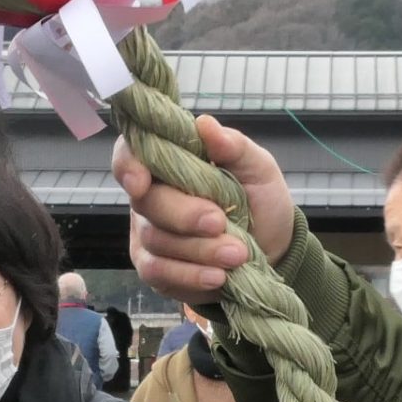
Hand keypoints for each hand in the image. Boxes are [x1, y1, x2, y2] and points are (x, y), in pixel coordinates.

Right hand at [115, 115, 294, 305]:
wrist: (273, 246)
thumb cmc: (259, 199)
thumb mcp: (258, 168)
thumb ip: (233, 147)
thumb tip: (205, 125)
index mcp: (168, 162)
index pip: (130, 155)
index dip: (129, 166)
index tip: (142, 182)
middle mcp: (150, 196)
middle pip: (146, 203)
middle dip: (184, 215)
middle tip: (220, 223)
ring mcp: (148, 233)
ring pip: (157, 241)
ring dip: (198, 250)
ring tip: (237, 255)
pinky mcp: (155, 268)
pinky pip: (160, 273)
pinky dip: (190, 276)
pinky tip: (218, 276)